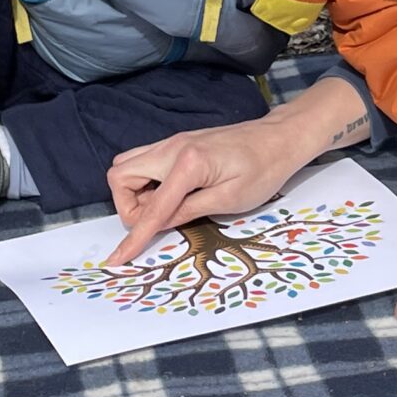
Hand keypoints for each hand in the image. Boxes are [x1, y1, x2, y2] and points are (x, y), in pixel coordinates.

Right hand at [105, 118, 309, 260]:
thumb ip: (188, 211)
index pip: (150, 207)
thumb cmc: (264, 168)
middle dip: (127, 205)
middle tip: (155, 222)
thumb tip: (158, 225)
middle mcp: (173, 148)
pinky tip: (172, 195)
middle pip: (120, 175)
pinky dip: (147, 182)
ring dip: (134, 192)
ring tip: (166, 209)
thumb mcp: (230, 200)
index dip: (133, 236)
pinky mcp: (178, 144)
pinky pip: (145, 162)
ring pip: (128, 166)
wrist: (279, 138)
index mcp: (188, 163)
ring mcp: (173, 143)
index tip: (117, 258)